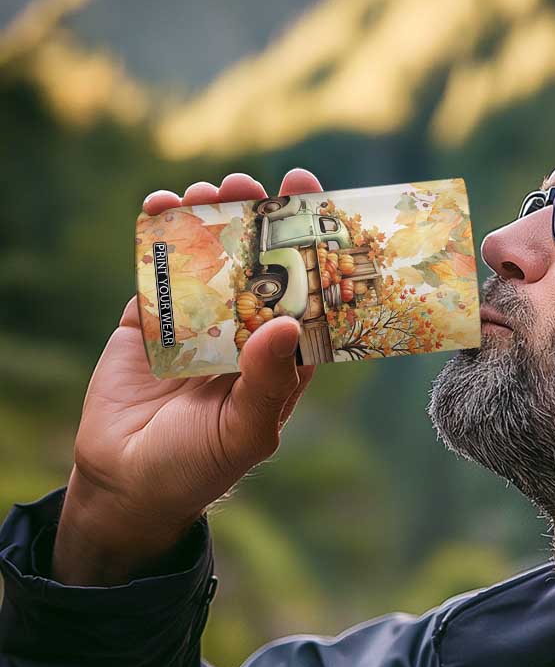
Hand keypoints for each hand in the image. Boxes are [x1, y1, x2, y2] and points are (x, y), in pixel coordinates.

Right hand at [52, 169, 322, 584]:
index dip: (312, 251)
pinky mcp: (150, 319)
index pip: (305, 296)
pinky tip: (161, 206)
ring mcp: (197, 322)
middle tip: (253, 183)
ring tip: (209, 190)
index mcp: (280, 357)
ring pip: (209, 258)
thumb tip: (287, 323)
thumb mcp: (244, 431)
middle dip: (258, 221)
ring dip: (210, 219)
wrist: (127, 483)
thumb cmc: (199, 466)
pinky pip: (157, 270)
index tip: (316, 204)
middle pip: (257, 265)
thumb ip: (267, 381)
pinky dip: (157, 236)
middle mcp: (244, 332)